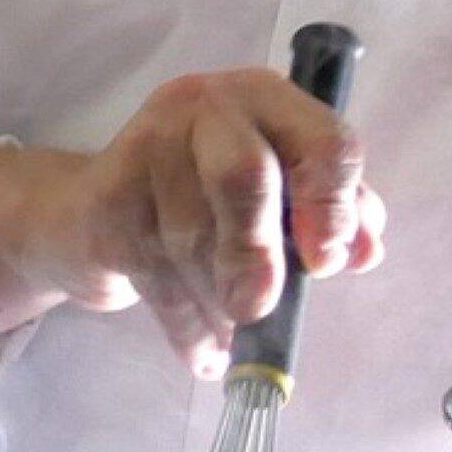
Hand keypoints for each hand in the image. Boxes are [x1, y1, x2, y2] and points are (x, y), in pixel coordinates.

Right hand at [0, 66, 383, 375]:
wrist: (87, 212)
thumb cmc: (204, 198)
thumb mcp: (279, 196)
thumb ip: (332, 215)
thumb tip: (364, 253)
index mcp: (265, 99)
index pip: (320, 140)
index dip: (333, 205)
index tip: (328, 264)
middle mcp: (203, 106)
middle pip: (244, 175)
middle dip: (256, 250)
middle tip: (259, 307)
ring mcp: (145, 147)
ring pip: (194, 238)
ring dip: (218, 303)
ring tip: (235, 340)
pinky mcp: (105, 198)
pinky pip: (154, 272)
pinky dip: (186, 324)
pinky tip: (204, 353)